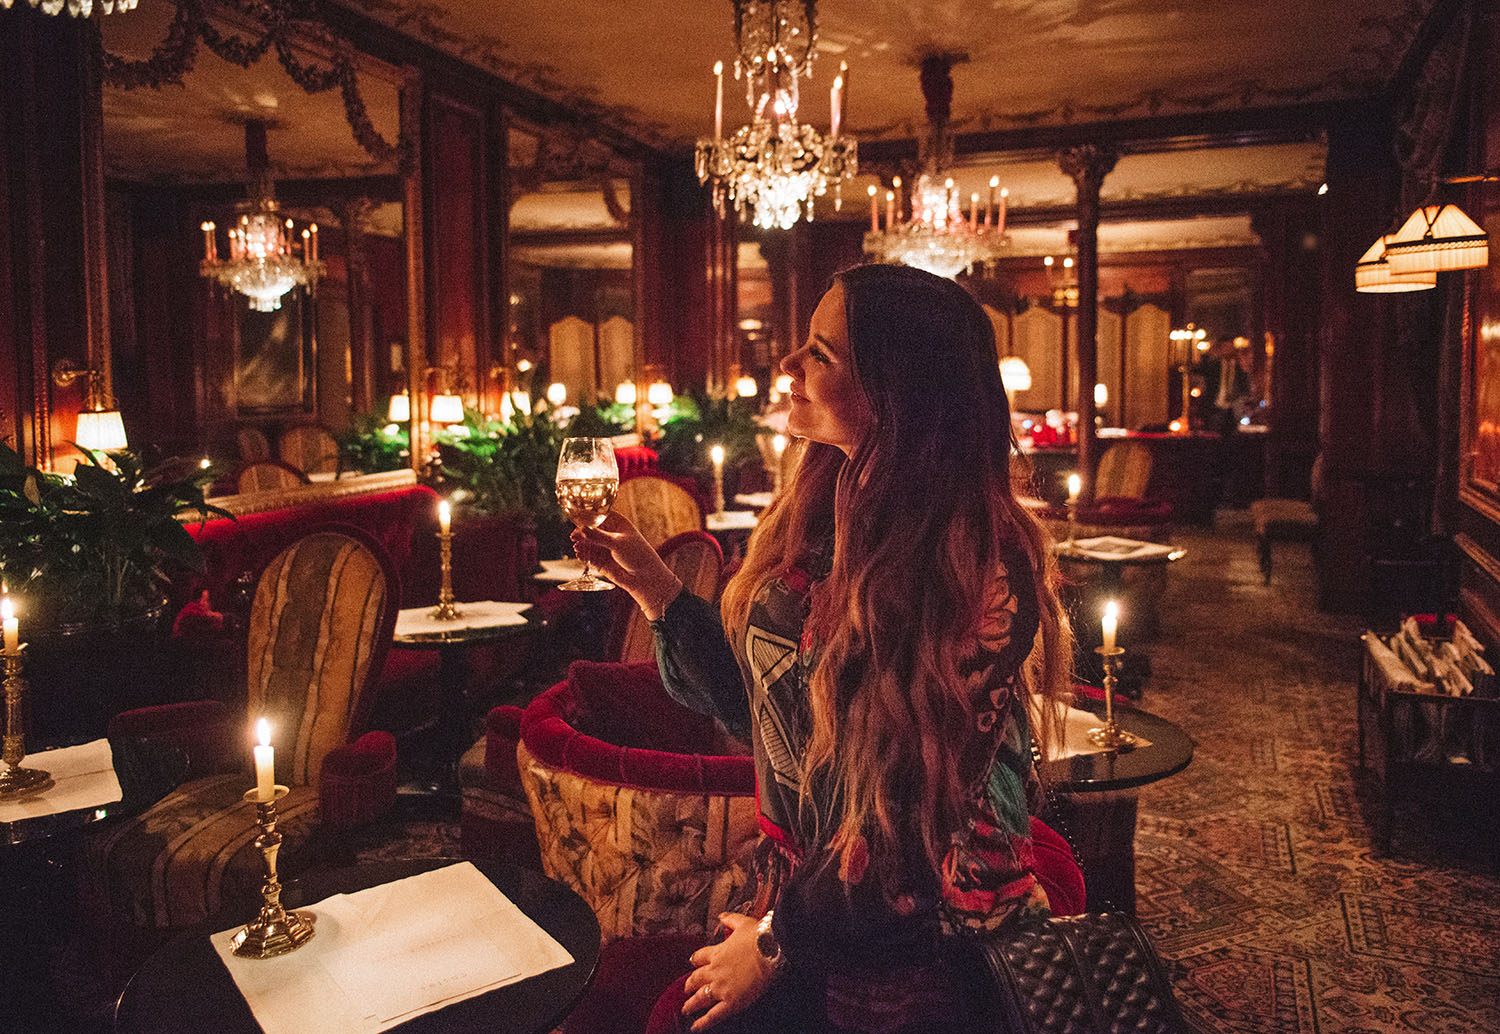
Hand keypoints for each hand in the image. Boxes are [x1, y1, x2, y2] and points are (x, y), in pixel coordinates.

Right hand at [571, 512, 681, 618]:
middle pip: (590, 530)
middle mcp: (610, 533)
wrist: (644, 578)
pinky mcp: (601, 560)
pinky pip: (589, 556)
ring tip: (577, 548)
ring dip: (581, 545)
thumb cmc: (637, 555)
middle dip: (581, 534)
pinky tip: (580, 556)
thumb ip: (599, 536)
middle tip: (574, 537)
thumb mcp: (617, 543)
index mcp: (617, 523)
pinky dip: (583, 555)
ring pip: (588, 543)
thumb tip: (582, 528)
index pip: (598, 516)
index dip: (587, 518)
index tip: (577, 521)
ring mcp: (605, 547)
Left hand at [681, 913, 773, 1030]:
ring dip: (691, 1004)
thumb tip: (721, 916)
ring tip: (686, 1009)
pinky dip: (703, 1022)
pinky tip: (695, 1027)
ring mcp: (721, 987)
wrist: (771, 951)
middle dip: (690, 985)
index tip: (692, 963)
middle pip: (696, 979)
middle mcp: (715, 971)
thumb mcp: (743, 923)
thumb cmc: (759, 937)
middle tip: (686, 989)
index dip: (695, 961)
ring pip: (700, 998)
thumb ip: (730, 919)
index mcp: (717, 952)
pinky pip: (713, 1015)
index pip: (699, 957)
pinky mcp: (731, 1002)